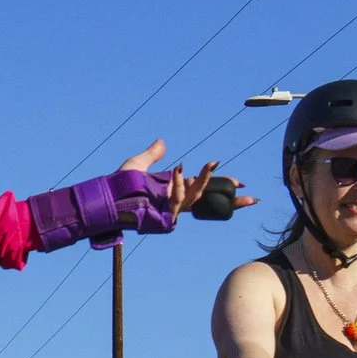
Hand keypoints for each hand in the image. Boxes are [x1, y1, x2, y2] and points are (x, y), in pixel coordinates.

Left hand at [120, 140, 250, 217]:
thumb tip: (161, 141)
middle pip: (207, 200)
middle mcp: (174, 202)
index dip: (218, 182)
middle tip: (249, 194)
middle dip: (229, 199)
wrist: (107, 197)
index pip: (201, 187)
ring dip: (204, 180)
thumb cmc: (119, 185)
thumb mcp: (138, 164)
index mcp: (173, 190)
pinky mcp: (164, 216)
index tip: (239, 182)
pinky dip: (179, 184)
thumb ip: (152, 154)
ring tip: (211, 164)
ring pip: (195, 197)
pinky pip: (178, 199)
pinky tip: (179, 170)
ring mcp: (170, 210)